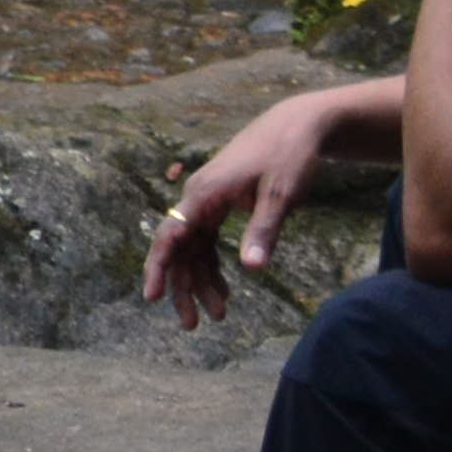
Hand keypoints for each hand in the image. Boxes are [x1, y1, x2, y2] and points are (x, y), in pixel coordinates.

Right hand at [147, 89, 352, 324]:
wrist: (298, 126)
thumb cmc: (288, 156)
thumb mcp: (279, 196)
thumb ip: (263, 232)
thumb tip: (252, 271)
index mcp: (203, 194)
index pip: (171, 236)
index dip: (160, 268)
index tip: (153, 297)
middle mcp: (197, 198)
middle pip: (179, 249)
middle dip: (183, 287)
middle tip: (193, 324)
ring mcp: (208, 202)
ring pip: (193, 249)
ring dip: (201, 281)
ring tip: (218, 314)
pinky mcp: (221, 205)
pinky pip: (207, 241)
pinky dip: (214, 266)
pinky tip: (226, 289)